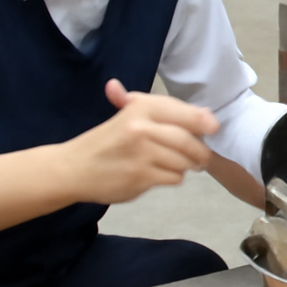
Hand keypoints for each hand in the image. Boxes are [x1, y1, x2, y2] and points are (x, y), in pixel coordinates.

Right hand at [63, 79, 218, 203]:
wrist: (72, 169)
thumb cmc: (105, 142)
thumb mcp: (126, 116)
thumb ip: (163, 112)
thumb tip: (205, 113)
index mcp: (139, 109)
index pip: (182, 113)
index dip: (202, 121)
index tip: (214, 128)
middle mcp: (141, 129)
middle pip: (188, 140)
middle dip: (200, 151)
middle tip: (201, 157)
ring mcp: (142, 154)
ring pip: (184, 161)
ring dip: (186, 165)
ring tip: (175, 164)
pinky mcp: (141, 177)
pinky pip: (174, 178)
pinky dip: (172, 177)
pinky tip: (159, 174)